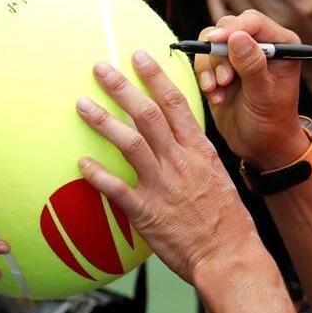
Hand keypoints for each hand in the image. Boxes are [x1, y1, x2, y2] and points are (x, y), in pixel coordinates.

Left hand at [75, 51, 256, 282]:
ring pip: (130, 142)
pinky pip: (117, 188)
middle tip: (100, 68)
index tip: (139, 56)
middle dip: (121, 88)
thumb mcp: (217, 177)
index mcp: (198, 150)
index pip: (175, 103)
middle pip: (147, 114)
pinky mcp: (147, 211)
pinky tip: (81, 163)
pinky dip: (98, 175)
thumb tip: (177, 141)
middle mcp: (180, 161)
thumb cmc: (227, 221)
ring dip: (103, 121)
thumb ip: (194, 157)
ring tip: (82, 104)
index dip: (155, 77)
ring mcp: (162, 184)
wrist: (229, 256)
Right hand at [196, 11, 308, 168]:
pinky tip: (215, 96)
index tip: (216, 42)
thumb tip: (237, 36)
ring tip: (219, 90)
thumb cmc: (273, 121)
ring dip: (210, 67)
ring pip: (211, 42)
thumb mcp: (264, 95)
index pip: (253, 22)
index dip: (232, 29)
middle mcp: (259, 44)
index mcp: (281, 44)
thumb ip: (252, 66)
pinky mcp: (220, 67)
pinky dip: (204, 76)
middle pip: (228, 27)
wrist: (260, 145)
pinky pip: (203, 59)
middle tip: (224, 80)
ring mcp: (238, 55)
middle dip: (220, 53)